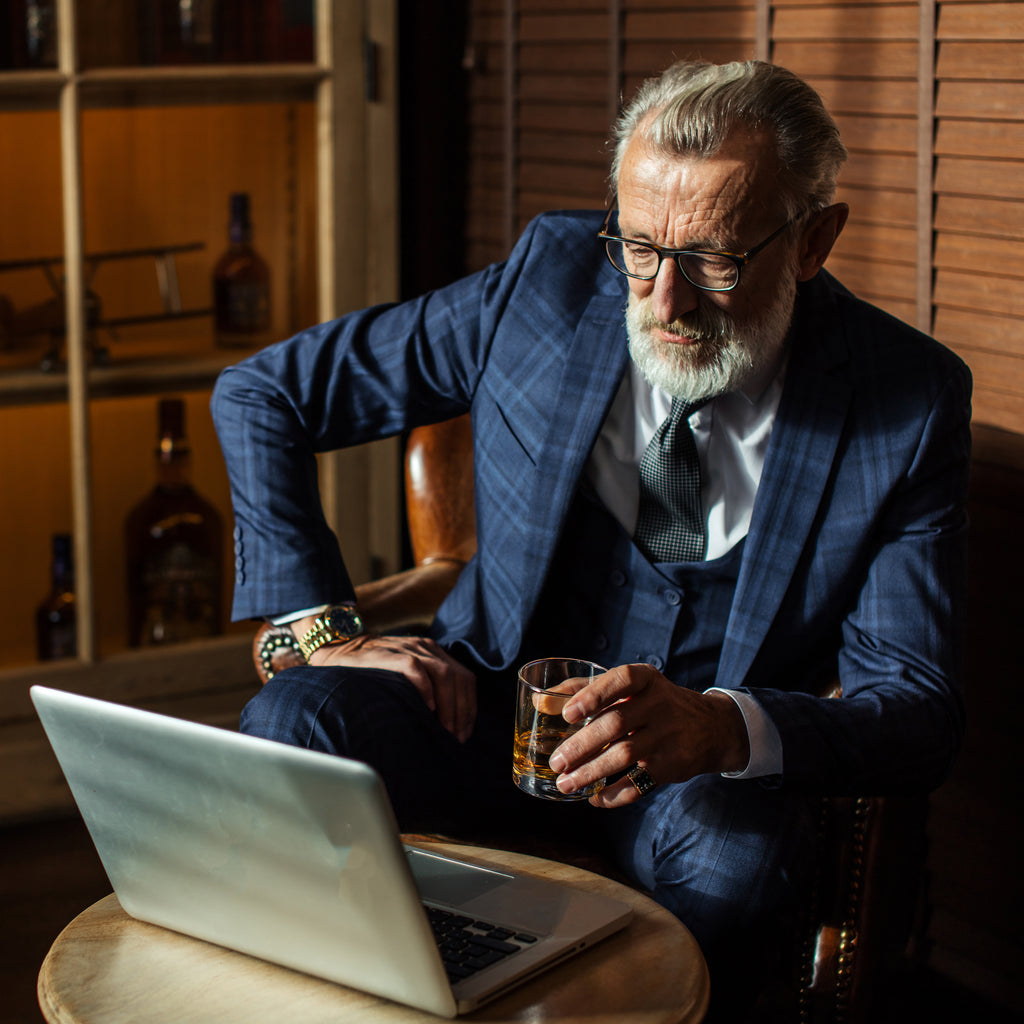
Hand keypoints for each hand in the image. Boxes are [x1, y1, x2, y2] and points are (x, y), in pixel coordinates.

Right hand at [307, 633, 477, 742]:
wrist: (342, 648)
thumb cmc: (375, 671)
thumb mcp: (408, 674)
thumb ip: (428, 686)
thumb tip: (446, 724)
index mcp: (434, 653)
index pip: (465, 678)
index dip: (469, 707)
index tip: (465, 732)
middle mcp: (427, 648)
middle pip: (459, 678)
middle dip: (462, 711)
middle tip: (456, 738)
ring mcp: (410, 649)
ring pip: (444, 674)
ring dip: (449, 705)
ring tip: (444, 730)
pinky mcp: (392, 655)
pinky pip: (417, 669)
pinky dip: (426, 690)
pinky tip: (427, 708)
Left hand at [546, 663, 749, 806]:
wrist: (711, 727)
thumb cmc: (653, 702)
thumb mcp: (630, 687)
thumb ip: (585, 689)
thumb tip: (539, 700)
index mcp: (646, 679)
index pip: (620, 681)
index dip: (593, 696)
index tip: (568, 714)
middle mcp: (660, 705)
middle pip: (616, 725)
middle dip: (582, 746)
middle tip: (556, 762)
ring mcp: (668, 736)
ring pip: (625, 756)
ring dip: (591, 773)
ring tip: (565, 783)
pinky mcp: (672, 766)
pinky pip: (640, 784)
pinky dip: (614, 794)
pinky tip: (594, 798)